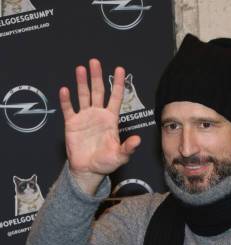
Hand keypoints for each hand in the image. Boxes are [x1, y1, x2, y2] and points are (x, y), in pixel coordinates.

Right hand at [59, 58, 140, 194]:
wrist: (88, 170)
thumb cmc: (106, 162)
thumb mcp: (120, 156)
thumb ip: (128, 148)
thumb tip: (138, 140)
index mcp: (111, 119)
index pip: (115, 98)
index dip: (118, 84)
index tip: (120, 69)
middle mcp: (98, 114)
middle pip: (98, 91)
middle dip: (97, 76)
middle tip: (95, 62)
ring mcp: (84, 117)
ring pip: (83, 95)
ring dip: (82, 82)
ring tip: (80, 69)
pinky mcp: (72, 123)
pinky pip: (69, 109)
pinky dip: (66, 100)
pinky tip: (65, 90)